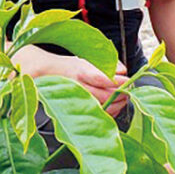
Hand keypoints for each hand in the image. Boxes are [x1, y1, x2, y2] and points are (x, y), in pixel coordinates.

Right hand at [14, 46, 128, 109]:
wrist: (44, 76)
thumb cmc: (68, 67)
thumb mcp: (86, 58)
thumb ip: (106, 63)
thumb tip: (123, 71)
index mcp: (80, 71)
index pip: (102, 78)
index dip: (118, 82)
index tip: (128, 80)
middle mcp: (78, 87)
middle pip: (106, 95)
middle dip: (122, 94)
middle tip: (130, 90)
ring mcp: (77, 100)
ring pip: (103, 107)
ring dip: (118, 104)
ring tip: (124, 97)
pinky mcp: (77, 110)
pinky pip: (97, 115)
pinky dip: (109, 112)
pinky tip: (114, 106)